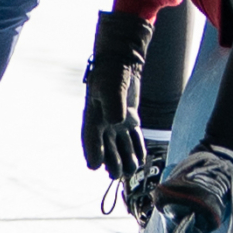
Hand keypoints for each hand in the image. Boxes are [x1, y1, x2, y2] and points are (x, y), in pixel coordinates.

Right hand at [83, 10, 152, 178]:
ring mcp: (116, 121)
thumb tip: (117, 122)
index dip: (92, 153)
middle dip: (111, 162)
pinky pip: (132, 138)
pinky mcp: (129, 118)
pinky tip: (142, 158)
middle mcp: (104, 122)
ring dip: (126, 158)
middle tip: (117, 173)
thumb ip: (114, 103)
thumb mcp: (112, 85)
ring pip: (120, 146)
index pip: (90, 138)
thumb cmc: (113, 71)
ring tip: (133, 168)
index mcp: (94, 115)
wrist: (122, 60)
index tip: (93, 167)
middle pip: (106, 148)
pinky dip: (137, 148)